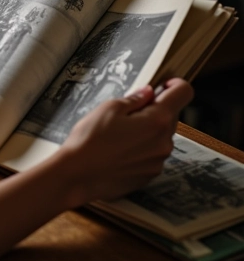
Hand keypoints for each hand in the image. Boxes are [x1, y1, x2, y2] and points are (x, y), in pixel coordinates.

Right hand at [57, 78, 193, 206]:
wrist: (77, 176)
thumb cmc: (89, 141)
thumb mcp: (108, 108)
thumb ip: (134, 99)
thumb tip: (148, 92)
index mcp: (157, 120)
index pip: (183, 93)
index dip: (174, 84)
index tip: (162, 85)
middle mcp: (164, 142)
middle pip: (170, 117)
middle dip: (154, 110)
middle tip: (126, 113)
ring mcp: (158, 161)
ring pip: (160, 137)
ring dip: (147, 131)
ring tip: (118, 136)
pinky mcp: (149, 176)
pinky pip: (152, 155)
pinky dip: (141, 149)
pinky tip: (117, 151)